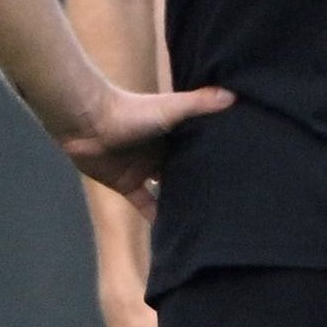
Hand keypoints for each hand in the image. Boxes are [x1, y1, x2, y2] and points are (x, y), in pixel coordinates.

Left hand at [60, 80, 235, 209]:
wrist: (87, 122)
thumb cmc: (131, 111)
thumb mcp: (171, 107)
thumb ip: (199, 103)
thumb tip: (234, 95)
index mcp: (173, 136)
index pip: (199, 150)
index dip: (215, 160)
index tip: (240, 174)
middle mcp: (160, 154)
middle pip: (183, 172)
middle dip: (200, 184)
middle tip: (228, 203)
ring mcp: (143, 171)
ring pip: (166, 190)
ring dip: (180, 202)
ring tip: (207, 220)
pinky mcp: (126, 184)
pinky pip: (144, 204)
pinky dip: (156, 216)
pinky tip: (172, 231)